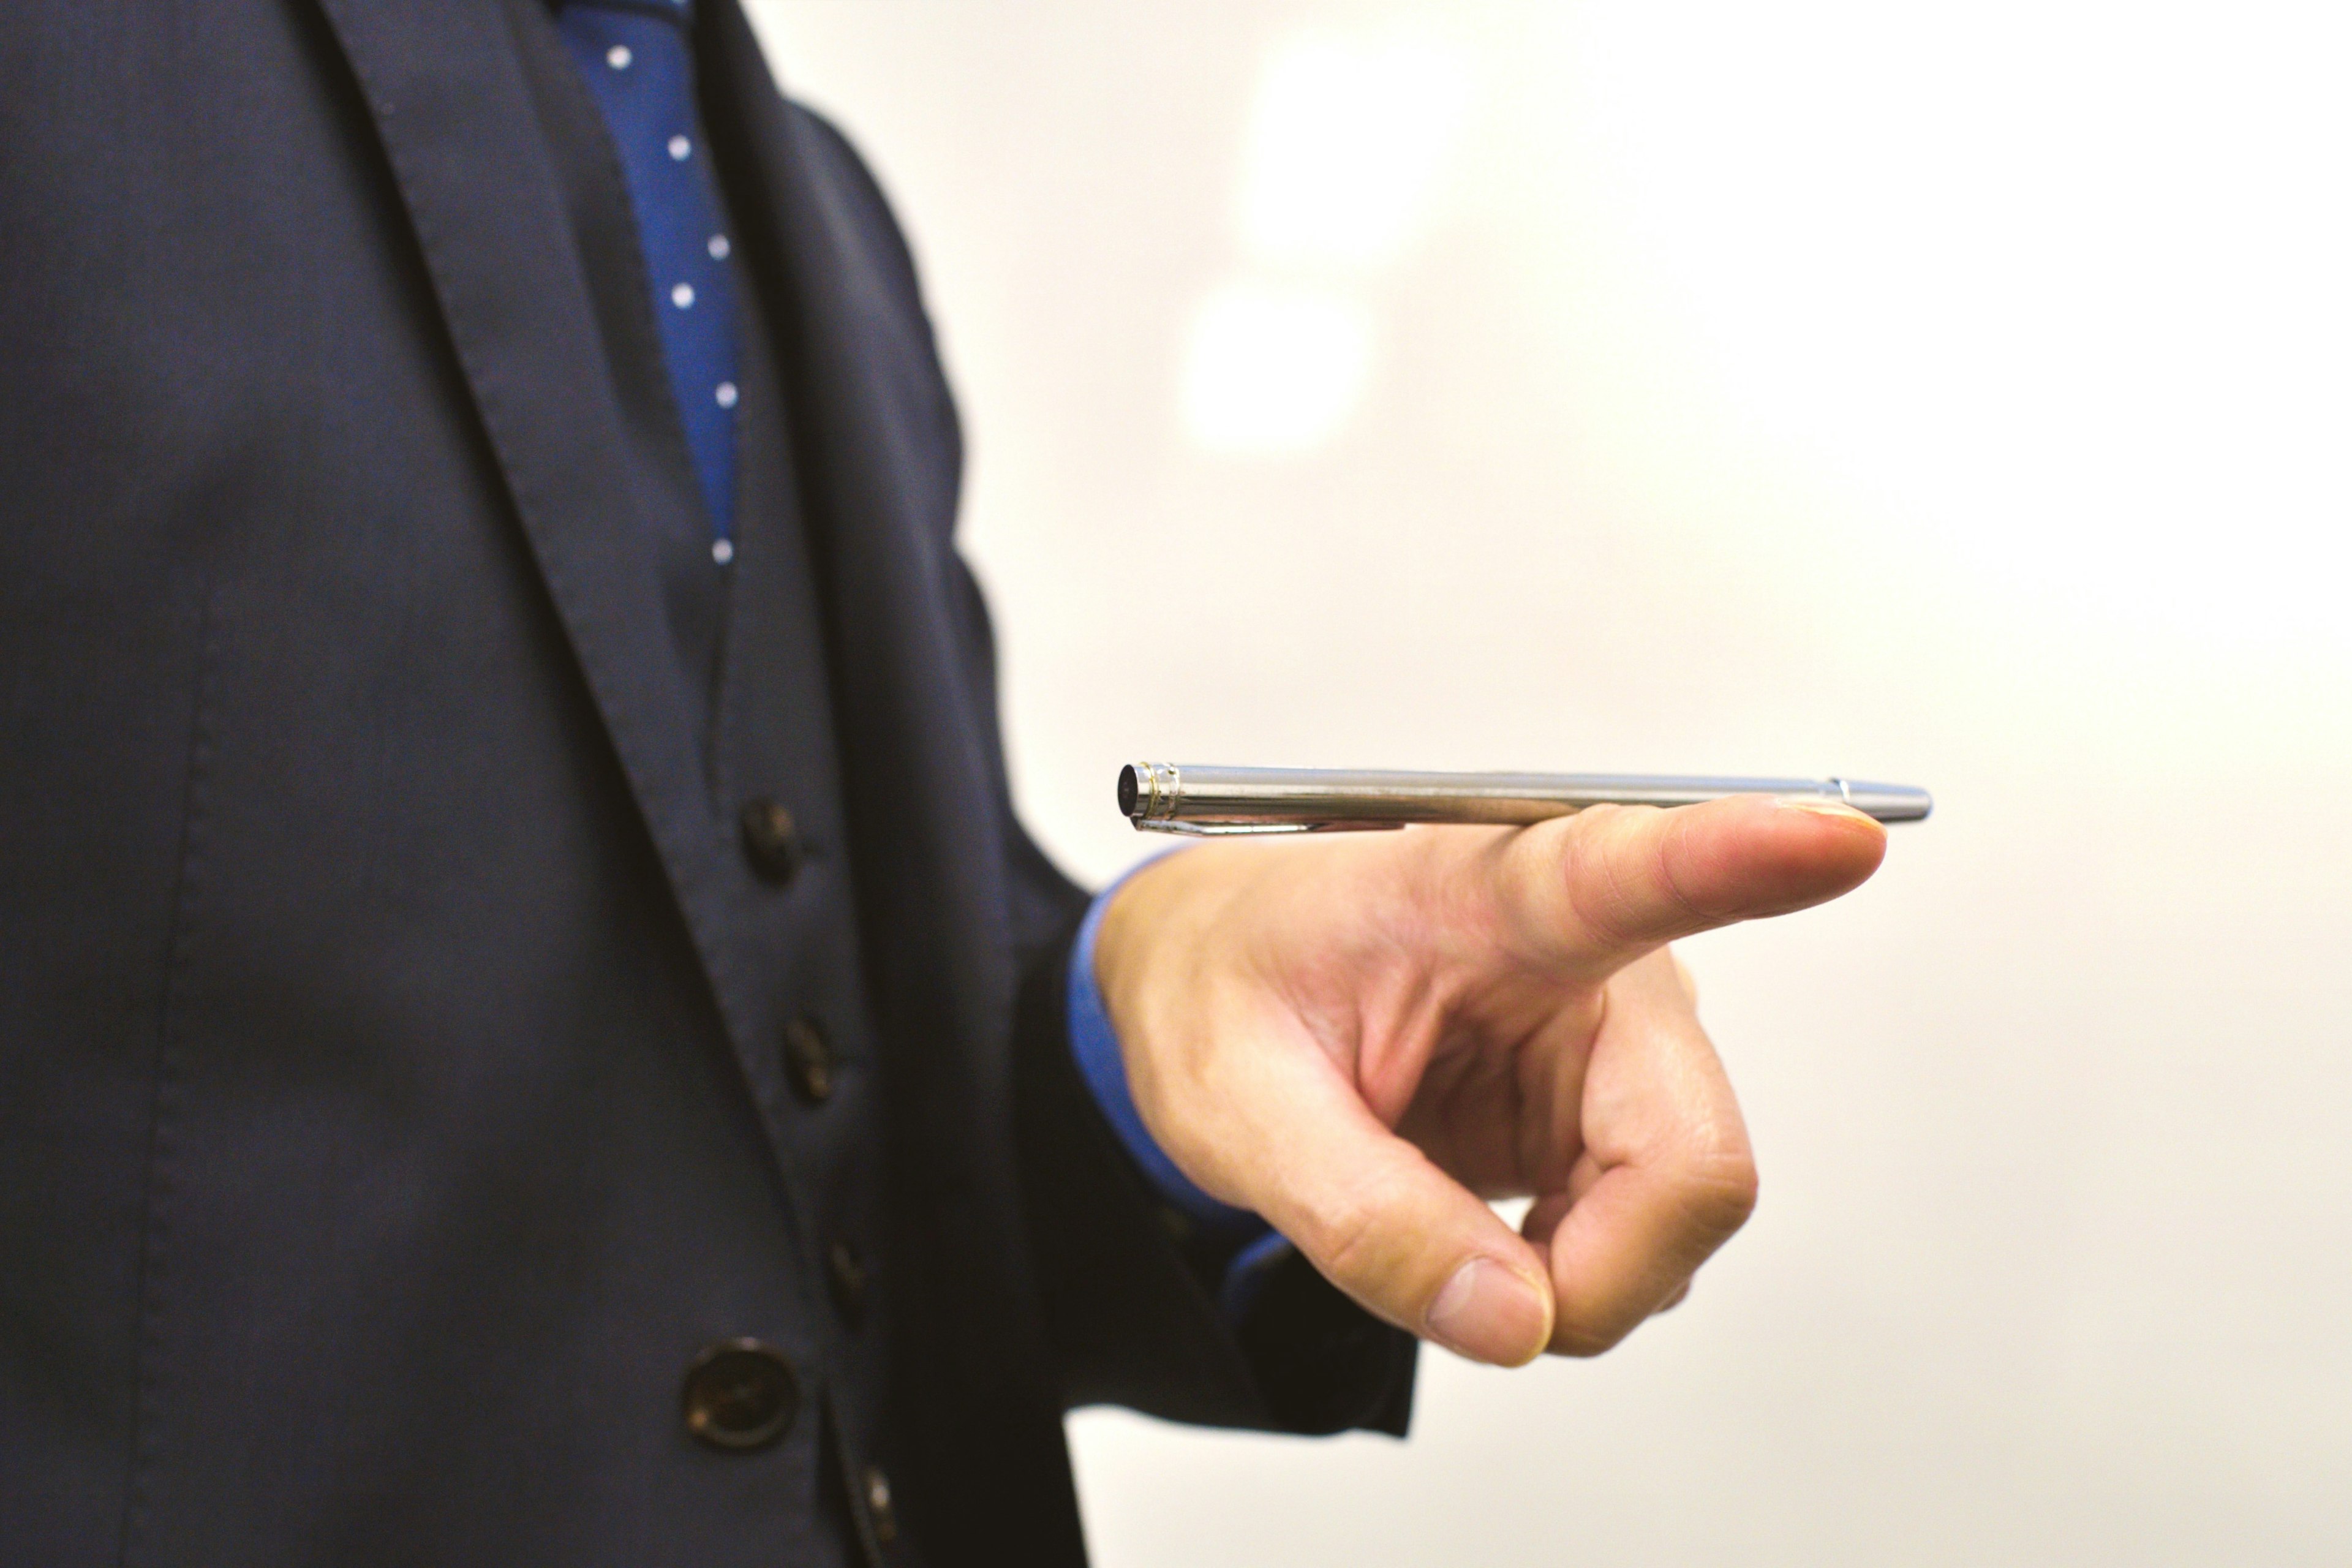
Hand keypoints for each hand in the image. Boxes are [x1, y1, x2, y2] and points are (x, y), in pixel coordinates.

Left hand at [1093, 796, 1886, 1365]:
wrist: (1215, 979)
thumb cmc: (1224, 990)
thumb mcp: (1236, 1103)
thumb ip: (1365, 1215)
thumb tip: (1517, 1324)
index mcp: (1491, 896)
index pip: (1630, 871)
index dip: (1742, 856)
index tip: (1836, 840)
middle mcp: (1599, 961)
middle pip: (1692, 1156)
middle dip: (1597, 1267)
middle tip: (1465, 1288)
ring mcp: (1624, 1043)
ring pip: (1678, 1213)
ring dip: (1567, 1271)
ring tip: (1429, 1209)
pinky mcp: (1622, 1110)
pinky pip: (1644, 1236)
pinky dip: (1562, 1271)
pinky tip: (1474, 1217)